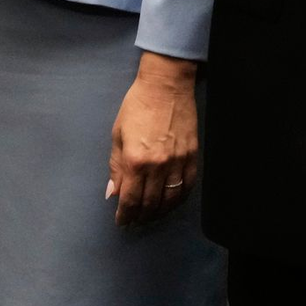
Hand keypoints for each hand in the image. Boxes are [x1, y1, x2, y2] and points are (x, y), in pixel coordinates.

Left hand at [108, 52, 198, 226]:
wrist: (166, 84)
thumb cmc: (138, 105)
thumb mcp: (118, 134)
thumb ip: (116, 167)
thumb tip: (113, 193)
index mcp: (136, 160)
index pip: (130, 200)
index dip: (125, 215)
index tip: (122, 221)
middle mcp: (158, 165)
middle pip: (150, 204)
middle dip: (140, 216)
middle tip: (135, 220)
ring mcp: (178, 161)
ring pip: (170, 199)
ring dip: (160, 212)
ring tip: (152, 214)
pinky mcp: (192, 155)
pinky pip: (188, 185)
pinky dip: (179, 198)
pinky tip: (172, 201)